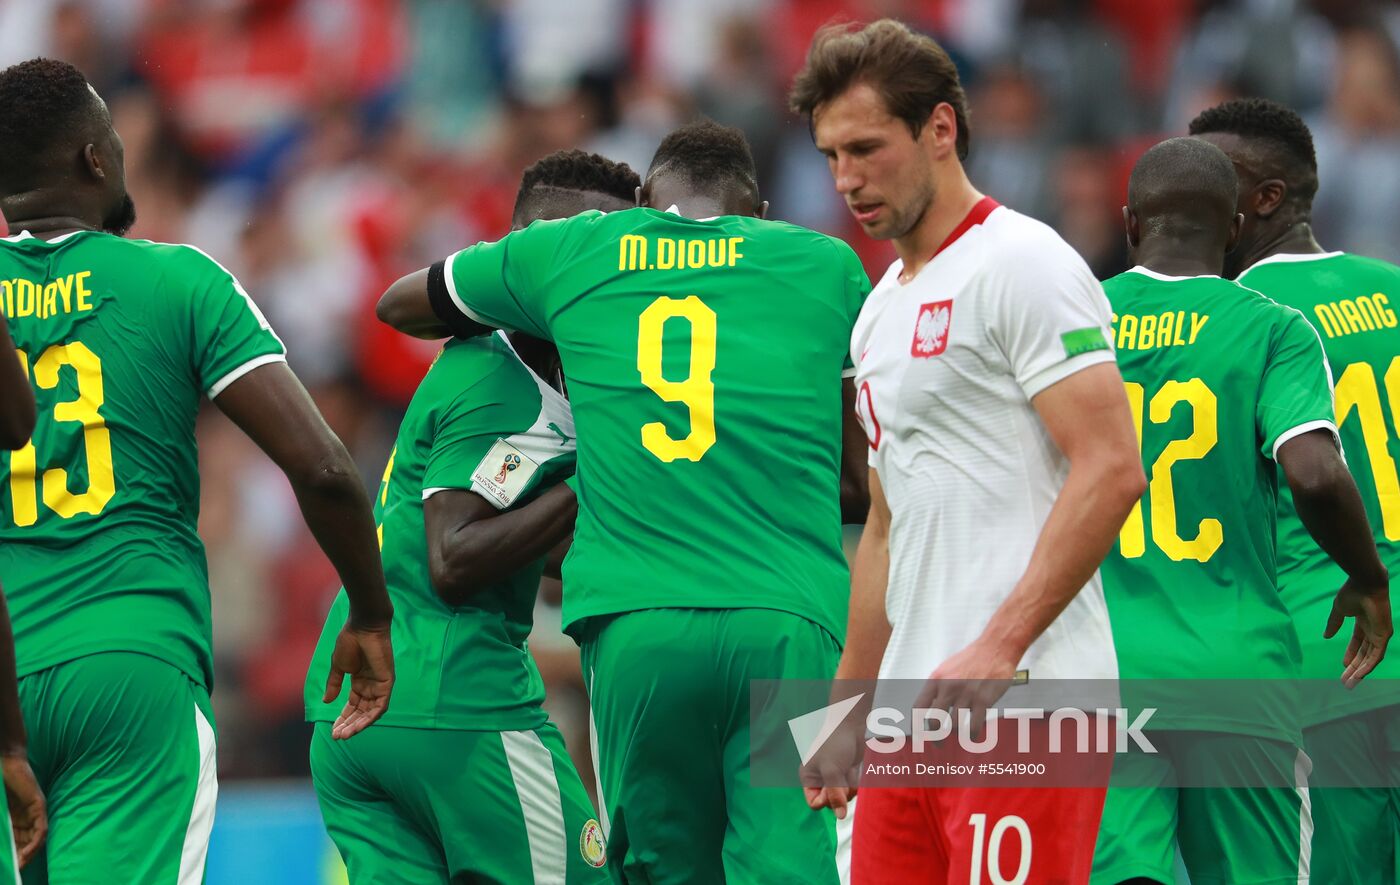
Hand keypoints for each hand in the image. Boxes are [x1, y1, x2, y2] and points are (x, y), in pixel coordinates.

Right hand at [2, 754, 44, 867]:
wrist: (4, 761)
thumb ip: (0, 824)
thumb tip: (1, 838)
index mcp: (16, 817)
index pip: (18, 840)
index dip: (14, 854)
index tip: (10, 867)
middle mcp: (28, 816)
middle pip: (28, 842)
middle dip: (21, 858)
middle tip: (14, 871)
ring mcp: (35, 811)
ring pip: (36, 839)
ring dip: (28, 854)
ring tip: (19, 867)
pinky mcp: (39, 806)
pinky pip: (41, 829)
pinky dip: (35, 843)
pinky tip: (26, 854)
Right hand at [323, 623, 394, 738]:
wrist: (362, 626)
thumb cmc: (350, 641)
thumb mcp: (339, 667)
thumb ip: (334, 684)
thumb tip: (326, 701)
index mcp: (360, 682)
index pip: (352, 707)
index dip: (343, 719)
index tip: (333, 731)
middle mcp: (371, 686)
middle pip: (361, 712)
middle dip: (349, 725)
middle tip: (337, 737)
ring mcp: (380, 685)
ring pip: (371, 712)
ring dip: (358, 725)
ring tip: (345, 735)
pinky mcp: (387, 682)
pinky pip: (381, 705)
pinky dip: (371, 717)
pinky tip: (359, 726)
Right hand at [800, 702, 866, 820]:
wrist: (851, 725)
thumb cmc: (836, 744)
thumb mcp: (832, 771)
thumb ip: (835, 795)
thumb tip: (841, 817)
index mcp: (808, 778)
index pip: (814, 803)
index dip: (825, 800)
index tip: (832, 788)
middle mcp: (819, 781)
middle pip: (830, 803)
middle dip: (840, 793)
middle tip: (841, 775)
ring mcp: (833, 779)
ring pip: (843, 799)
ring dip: (849, 788)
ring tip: (848, 771)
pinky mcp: (846, 776)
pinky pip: (851, 791)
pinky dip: (855, 783)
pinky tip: (854, 770)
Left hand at [914, 637, 1019, 739]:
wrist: (995, 648)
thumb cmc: (971, 659)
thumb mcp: (947, 669)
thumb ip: (938, 688)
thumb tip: (929, 708)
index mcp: (936, 680)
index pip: (918, 707)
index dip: (915, 725)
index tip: (918, 736)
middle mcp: (948, 687)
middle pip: (934, 721)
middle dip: (935, 737)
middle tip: (939, 743)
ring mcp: (966, 694)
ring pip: (954, 726)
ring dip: (955, 736)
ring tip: (959, 737)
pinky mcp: (983, 700)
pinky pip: (973, 726)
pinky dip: (971, 735)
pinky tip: (972, 734)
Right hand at [1325, 578, 1392, 688]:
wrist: (1365, 584)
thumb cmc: (1352, 593)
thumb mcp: (1339, 611)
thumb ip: (1334, 624)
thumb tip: (1326, 636)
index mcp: (1364, 623)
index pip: (1358, 643)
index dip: (1350, 655)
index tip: (1342, 665)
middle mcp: (1374, 630)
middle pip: (1364, 654)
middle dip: (1354, 668)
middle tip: (1345, 681)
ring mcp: (1380, 634)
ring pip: (1370, 658)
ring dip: (1360, 671)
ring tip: (1350, 683)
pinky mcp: (1384, 636)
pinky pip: (1376, 656)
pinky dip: (1367, 666)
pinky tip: (1358, 675)